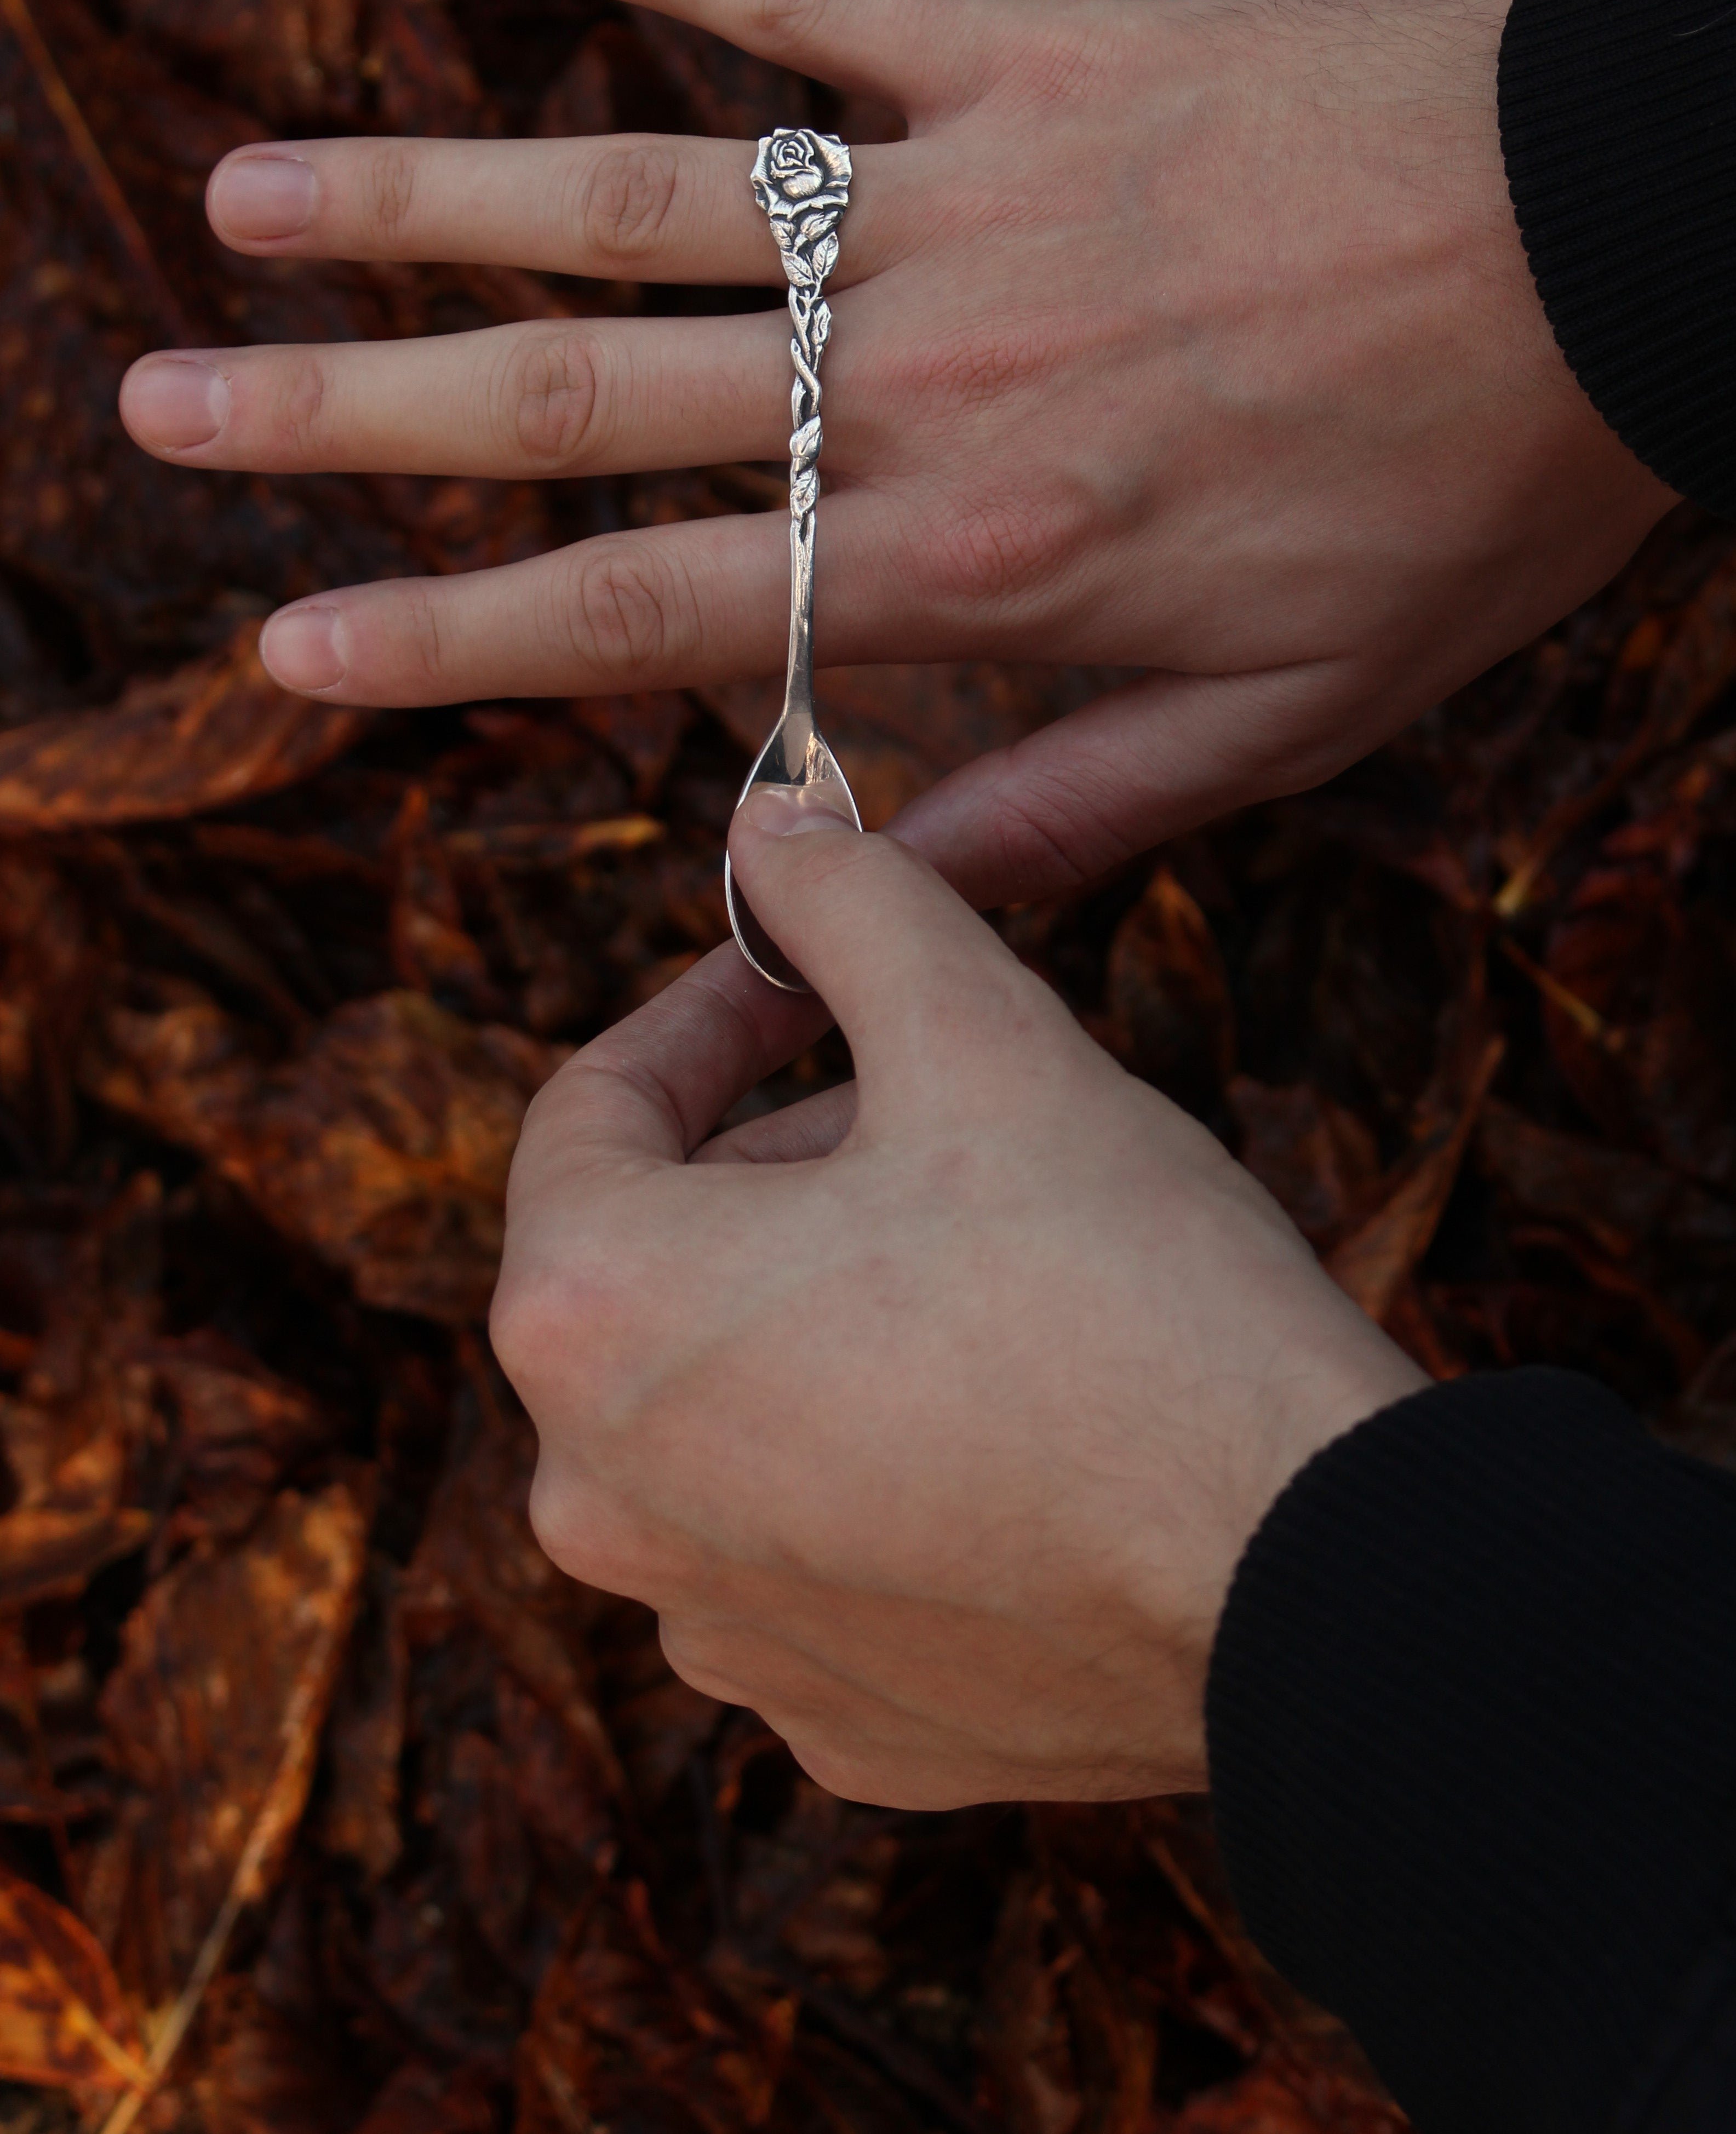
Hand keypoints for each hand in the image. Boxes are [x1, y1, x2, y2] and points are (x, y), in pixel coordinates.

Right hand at [117, 0, 1670, 905]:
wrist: (1618, 254)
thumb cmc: (1460, 498)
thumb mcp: (1292, 716)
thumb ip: (1068, 803)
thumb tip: (873, 878)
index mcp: (979, 551)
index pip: (650, 608)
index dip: (453, 634)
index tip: (287, 645)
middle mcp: (922, 372)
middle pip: (583, 393)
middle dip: (350, 408)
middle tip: (158, 401)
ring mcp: (961, 194)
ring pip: (643, 190)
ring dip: (430, 185)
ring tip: (243, 185)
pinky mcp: (1028, 48)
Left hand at [489, 788, 1421, 1804]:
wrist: (1304, 1577)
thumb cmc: (1128, 1295)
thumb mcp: (982, 1036)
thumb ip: (850, 908)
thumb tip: (773, 830)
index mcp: (590, 1317)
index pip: (589, 1112)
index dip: (705, 1014)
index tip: (796, 972)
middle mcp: (598, 1503)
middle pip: (654, 1266)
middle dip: (778, 1165)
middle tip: (931, 1110)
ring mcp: (713, 1635)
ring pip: (729, 1412)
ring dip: (822, 1317)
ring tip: (988, 1267)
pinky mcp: (829, 1725)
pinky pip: (815, 1550)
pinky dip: (877, 1470)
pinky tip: (1010, 1432)